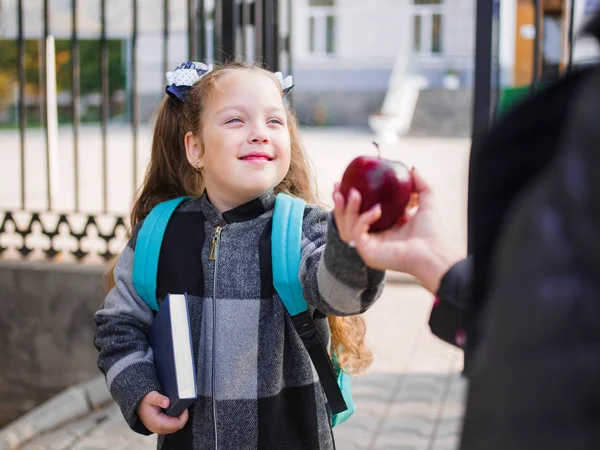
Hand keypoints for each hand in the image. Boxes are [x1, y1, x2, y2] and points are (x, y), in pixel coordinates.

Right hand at [136, 391, 188, 434]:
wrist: (136, 404)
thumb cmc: (144, 400)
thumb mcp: (151, 396)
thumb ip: (159, 399)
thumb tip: (167, 402)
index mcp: (158, 423)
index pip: (178, 424)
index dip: (184, 416)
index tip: (185, 407)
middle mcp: (158, 429)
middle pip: (177, 427)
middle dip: (182, 417)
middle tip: (183, 407)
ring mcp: (158, 429)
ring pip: (174, 428)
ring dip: (178, 419)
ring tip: (179, 408)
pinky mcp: (158, 427)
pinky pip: (170, 427)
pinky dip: (174, 420)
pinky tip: (174, 412)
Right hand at [332, 168, 462, 292]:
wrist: (434, 252)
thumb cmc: (432, 232)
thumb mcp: (427, 201)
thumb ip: (420, 184)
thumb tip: (412, 168)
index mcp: (381, 227)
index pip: (358, 213)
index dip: (349, 199)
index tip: (345, 183)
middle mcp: (372, 237)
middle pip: (346, 220)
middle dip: (339, 204)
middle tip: (338, 187)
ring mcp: (367, 246)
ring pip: (347, 226)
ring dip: (347, 208)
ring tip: (353, 193)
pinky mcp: (367, 252)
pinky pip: (358, 232)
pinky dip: (364, 218)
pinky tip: (376, 210)